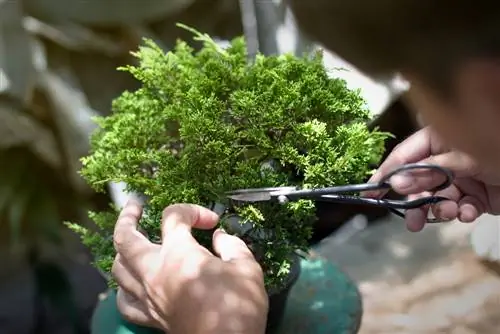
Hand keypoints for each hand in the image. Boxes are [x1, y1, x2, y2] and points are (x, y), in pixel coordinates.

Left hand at [112, 200, 267, 333]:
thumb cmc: (238, 306)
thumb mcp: (247, 267)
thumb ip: (232, 245)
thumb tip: (221, 237)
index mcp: (178, 253)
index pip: (173, 217)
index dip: (193, 211)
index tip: (213, 222)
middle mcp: (154, 271)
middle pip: (125, 237)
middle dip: (127, 216)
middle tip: (135, 205)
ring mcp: (147, 296)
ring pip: (118, 268)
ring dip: (122, 250)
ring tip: (133, 242)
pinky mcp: (150, 318)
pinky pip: (124, 302)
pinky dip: (124, 289)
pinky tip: (131, 284)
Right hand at [362, 126, 499, 231]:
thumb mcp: (464, 158)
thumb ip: (429, 171)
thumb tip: (395, 184)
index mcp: (439, 137)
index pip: (404, 156)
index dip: (385, 174)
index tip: (369, 193)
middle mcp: (446, 157)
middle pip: (418, 181)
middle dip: (415, 202)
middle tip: (410, 222)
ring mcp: (461, 177)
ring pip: (437, 198)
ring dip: (441, 209)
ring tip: (450, 214)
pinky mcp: (476, 196)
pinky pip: (459, 207)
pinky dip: (462, 212)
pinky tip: (469, 213)